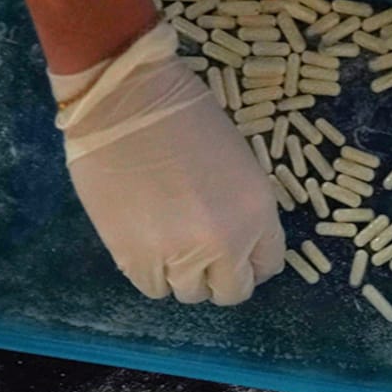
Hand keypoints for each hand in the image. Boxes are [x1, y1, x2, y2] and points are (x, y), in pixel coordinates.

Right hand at [52, 22, 285, 305]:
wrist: (124, 98)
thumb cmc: (184, 115)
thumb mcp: (238, 164)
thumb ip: (242, 212)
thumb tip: (235, 247)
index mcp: (258, 213)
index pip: (267, 266)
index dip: (249, 260)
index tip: (235, 252)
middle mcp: (225, 243)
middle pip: (230, 291)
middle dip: (219, 274)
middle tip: (199, 251)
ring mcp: (179, 255)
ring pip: (189, 293)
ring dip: (181, 273)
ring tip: (167, 238)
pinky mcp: (135, 257)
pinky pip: (153, 286)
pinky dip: (151, 270)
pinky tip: (144, 240)